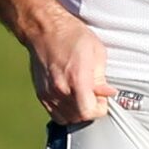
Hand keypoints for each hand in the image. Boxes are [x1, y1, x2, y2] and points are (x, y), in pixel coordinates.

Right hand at [26, 7, 112, 123]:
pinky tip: (71, 98)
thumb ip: (101, 77)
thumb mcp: (96, 51)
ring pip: (67, 119)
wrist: (44, 29)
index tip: (102, 99)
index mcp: (76, 78)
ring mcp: (48, 93)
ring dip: (78, 112)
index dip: (100, 108)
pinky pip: (55, 114)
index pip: (89, 112)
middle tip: (94, 96)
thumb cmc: (70, 35)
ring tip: (82, 97)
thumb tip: (107, 93)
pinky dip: (66, 112)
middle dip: (91, 110)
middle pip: (79, 117)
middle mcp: (60, 89)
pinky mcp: (41, 94)